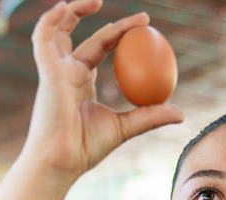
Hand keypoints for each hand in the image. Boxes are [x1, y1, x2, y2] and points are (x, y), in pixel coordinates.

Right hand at [23, 0, 183, 179]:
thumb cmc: (87, 148)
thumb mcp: (126, 128)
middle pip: (88, 38)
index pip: (102, 49)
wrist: (62, 159)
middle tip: (143, 18)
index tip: (147, 26)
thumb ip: (149, 116)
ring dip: (74, 10)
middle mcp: (67, 72)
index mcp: (82, 82)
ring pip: (59, 30)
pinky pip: (44, 38)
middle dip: (113, 24)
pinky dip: (50, 19)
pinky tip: (65, 5)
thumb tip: (181, 114)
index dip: (121, 35)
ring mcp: (55, 70)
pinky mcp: (46, 71)